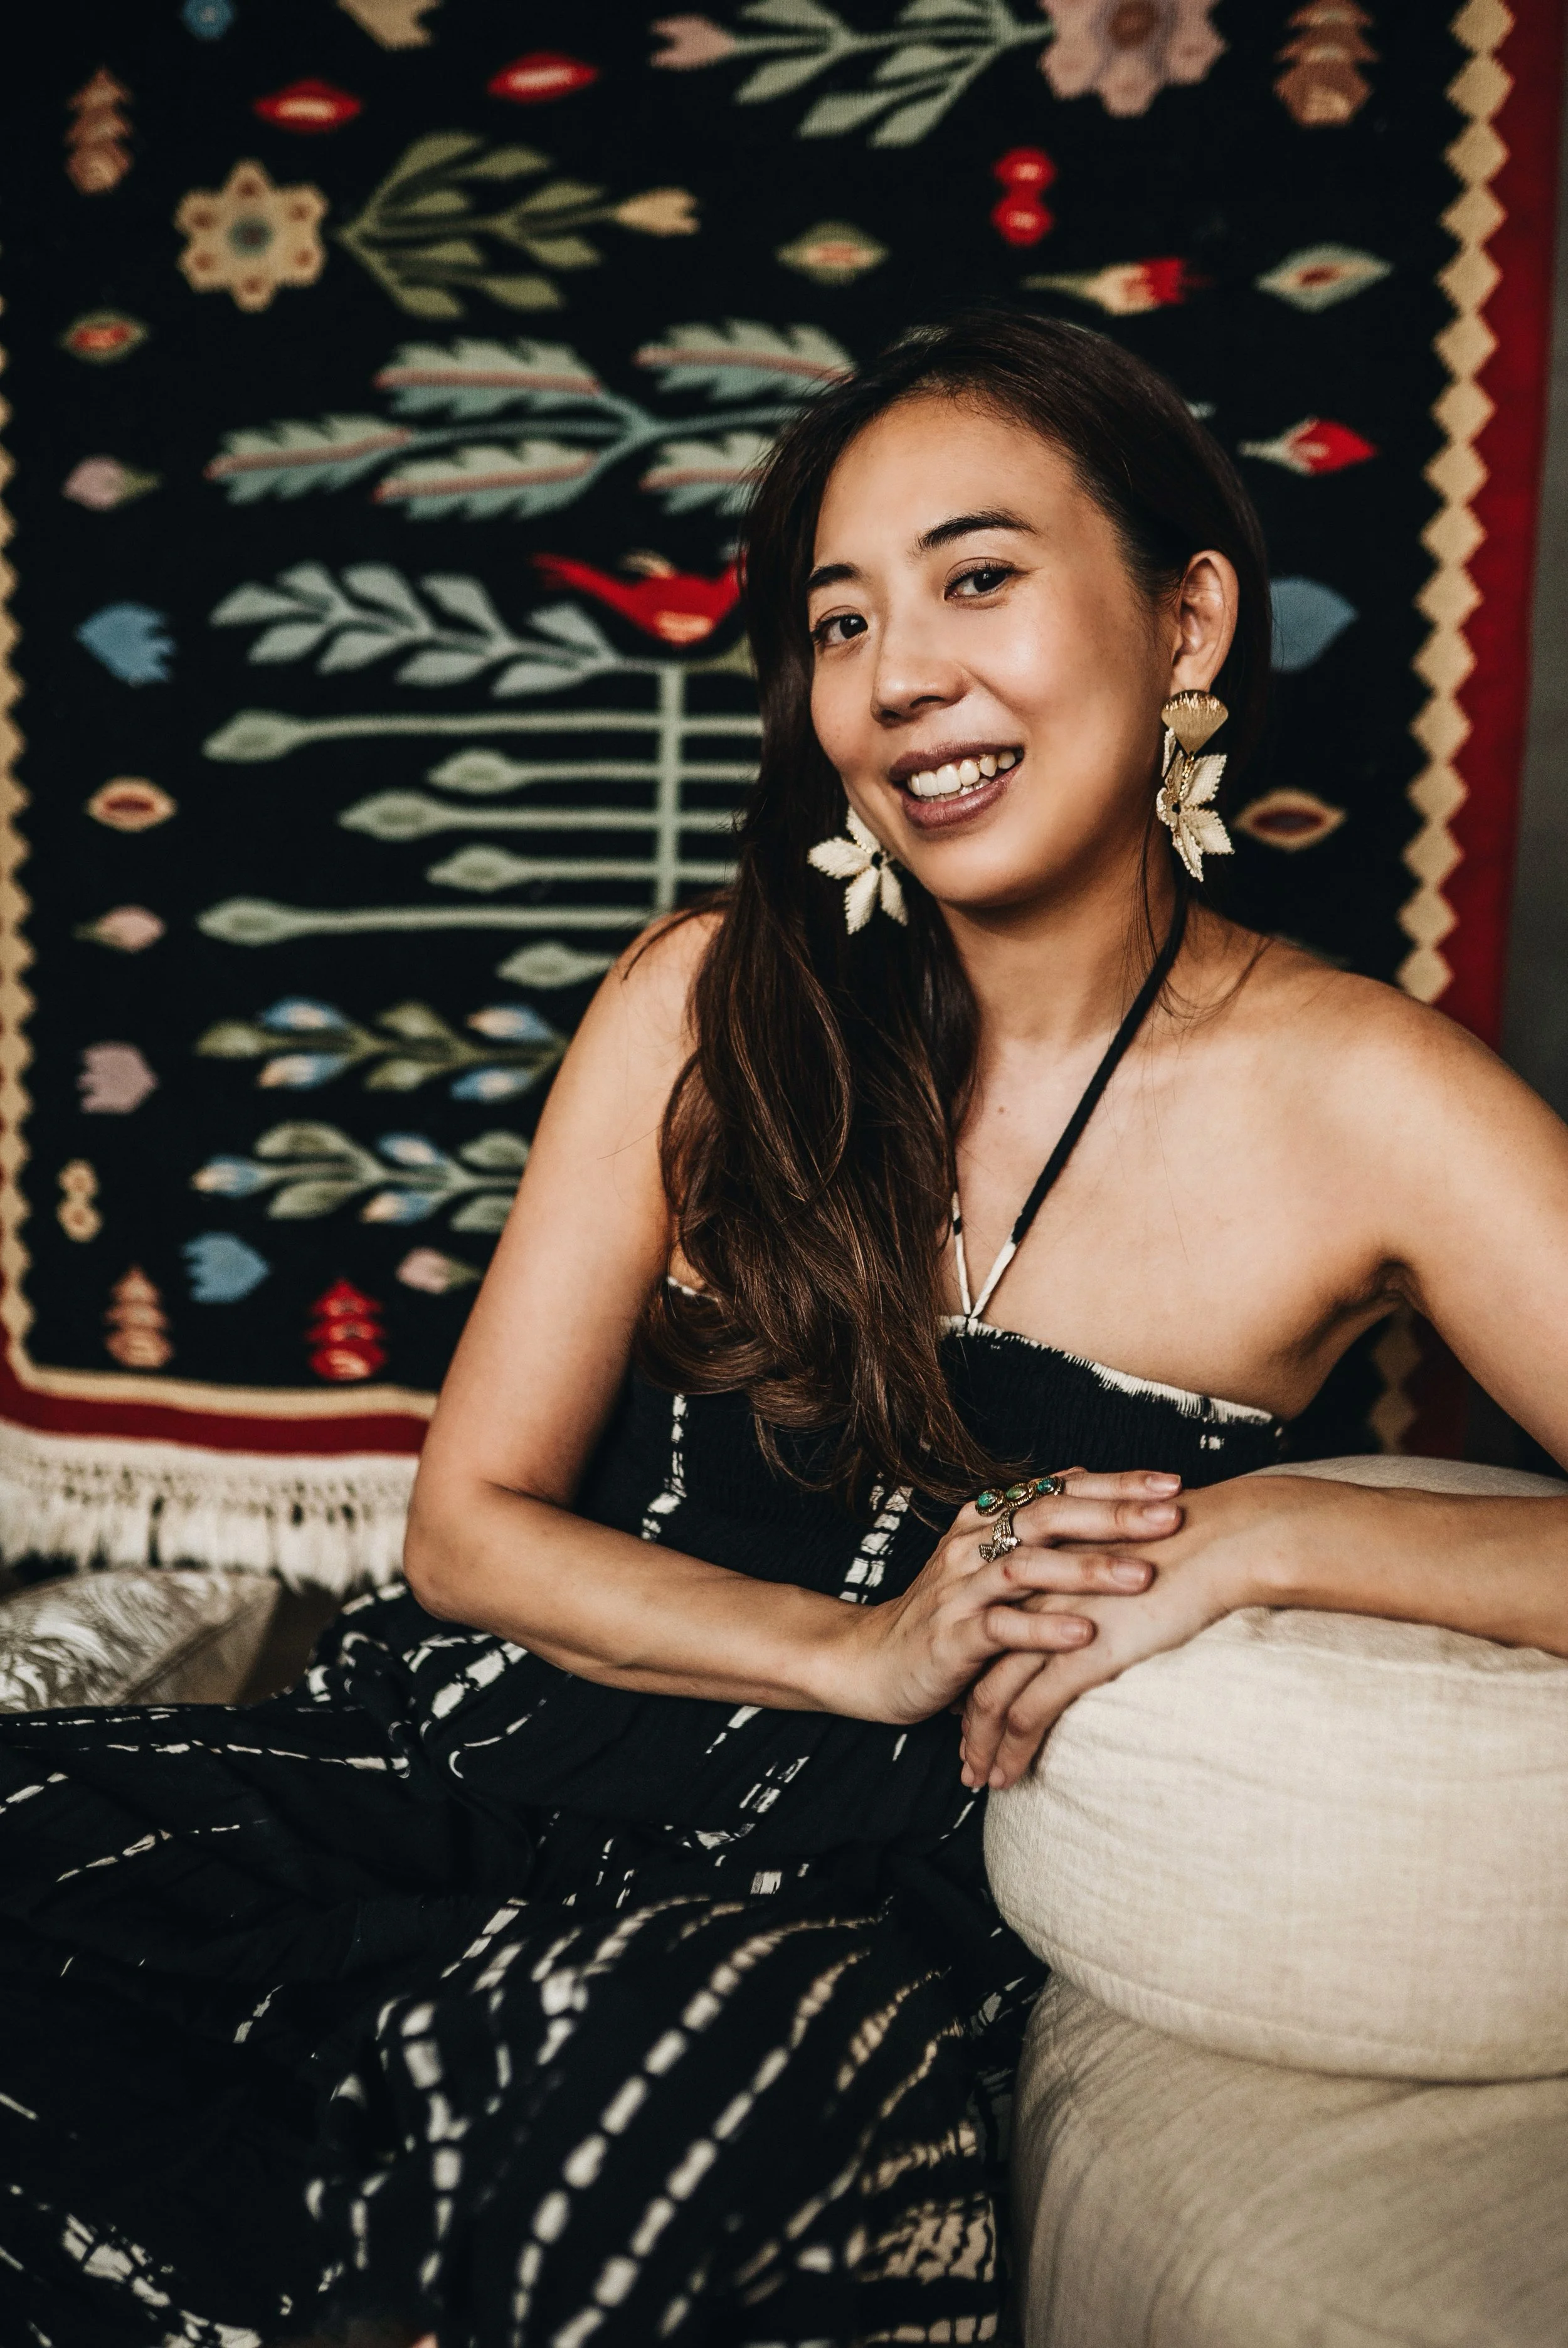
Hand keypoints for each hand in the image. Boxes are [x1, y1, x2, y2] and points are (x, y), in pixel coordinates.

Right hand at [843, 1468, 1186, 1726]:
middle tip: (1171, 1516)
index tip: (1173, 1484)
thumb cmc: (947, 1612)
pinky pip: (1000, 1628)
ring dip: (1087, 1570)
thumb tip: (1081, 1472)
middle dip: (1114, 1516)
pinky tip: (1084, 1635)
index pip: (1059, 1490)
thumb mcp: (988, 1560)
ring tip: (1142, 1576)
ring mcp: (959, 1588)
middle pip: (1048, 1516)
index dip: (1116, 1485)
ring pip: (1027, 1567)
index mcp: (987, 1520)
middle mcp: (973, 1544)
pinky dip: (1043, 1630)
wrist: (871, 1660)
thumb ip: (1031, 1521)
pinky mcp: (951, 1637)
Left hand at [959, 1472, 1328, 1787]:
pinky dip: (1011, 1750)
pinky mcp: (1077, 1656)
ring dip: (980, 1741)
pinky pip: (1027, 1714)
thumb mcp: (1132, 1553)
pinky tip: (1005, 1777)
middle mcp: (1035, 1595)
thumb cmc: (1194, 1542)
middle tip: (961, 1744)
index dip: (981, 1661)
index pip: (993, 1622)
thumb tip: (1119, 1596)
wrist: (1221, 1540)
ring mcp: (1050, 1626)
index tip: (973, 1694)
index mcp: (1045, 1566)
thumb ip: (1109, 1574)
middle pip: (980, 1660)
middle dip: (967, 1708)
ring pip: (992, 1695)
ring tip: (976, 1775)